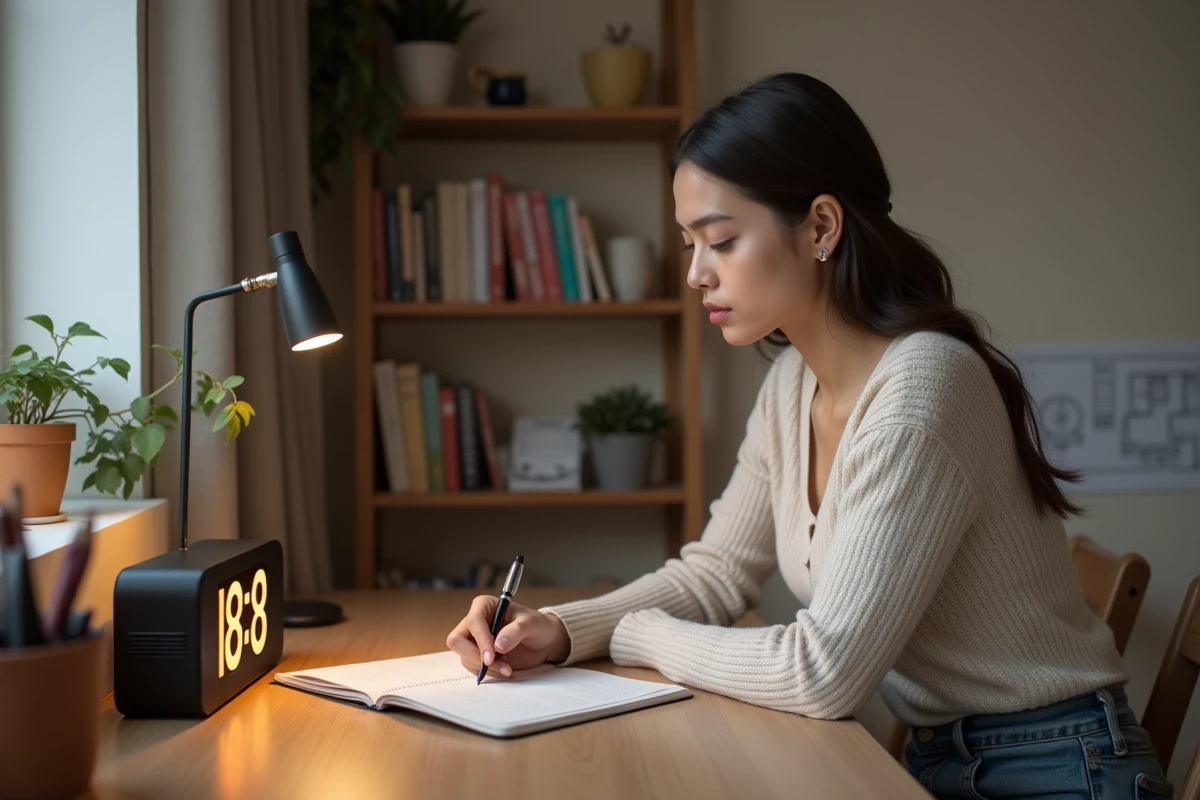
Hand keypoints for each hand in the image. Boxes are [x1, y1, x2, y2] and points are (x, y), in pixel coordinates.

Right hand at [445, 595, 570, 678]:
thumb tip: (498, 645)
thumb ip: (516, 631)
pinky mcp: (478, 654)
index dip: (480, 639)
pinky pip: (472, 666)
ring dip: (485, 667)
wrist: (544, 641)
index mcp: (485, 606)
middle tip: (494, 663)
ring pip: (464, 656)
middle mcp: (475, 621)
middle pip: (457, 640)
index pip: (473, 622)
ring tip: (507, 668)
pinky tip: (504, 669)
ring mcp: (474, 639)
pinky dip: (488, 672)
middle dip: (475, 655)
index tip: (491, 656)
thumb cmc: (538, 626)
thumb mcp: (532, 623)